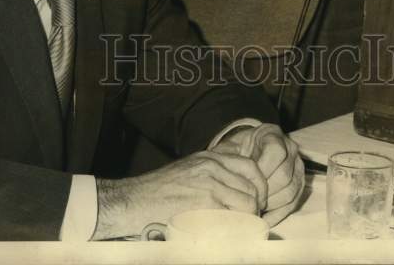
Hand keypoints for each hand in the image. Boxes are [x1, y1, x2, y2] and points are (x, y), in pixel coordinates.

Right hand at [92, 149, 267, 239]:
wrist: (134, 201)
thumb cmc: (160, 190)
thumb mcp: (190, 168)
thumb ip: (214, 170)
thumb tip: (240, 183)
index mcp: (211, 158)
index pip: (252, 167)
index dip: (259, 187)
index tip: (256, 201)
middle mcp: (213, 168)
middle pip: (254, 189)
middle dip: (256, 207)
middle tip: (249, 220)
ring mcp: (211, 186)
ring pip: (248, 205)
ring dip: (247, 221)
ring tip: (238, 229)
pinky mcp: (206, 206)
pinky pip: (235, 220)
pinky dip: (237, 230)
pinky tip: (227, 235)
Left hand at [212, 124, 304, 226]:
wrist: (247, 153)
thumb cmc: (236, 152)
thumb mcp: (230, 148)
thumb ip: (227, 156)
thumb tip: (228, 175)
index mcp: (273, 134)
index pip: (276, 152)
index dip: (262, 170)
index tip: (247, 182)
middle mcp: (290, 148)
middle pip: (284, 176)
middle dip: (265, 192)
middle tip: (250, 200)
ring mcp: (298, 168)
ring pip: (290, 192)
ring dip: (271, 204)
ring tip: (255, 209)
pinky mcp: (300, 185)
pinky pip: (293, 203)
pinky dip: (278, 214)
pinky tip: (263, 219)